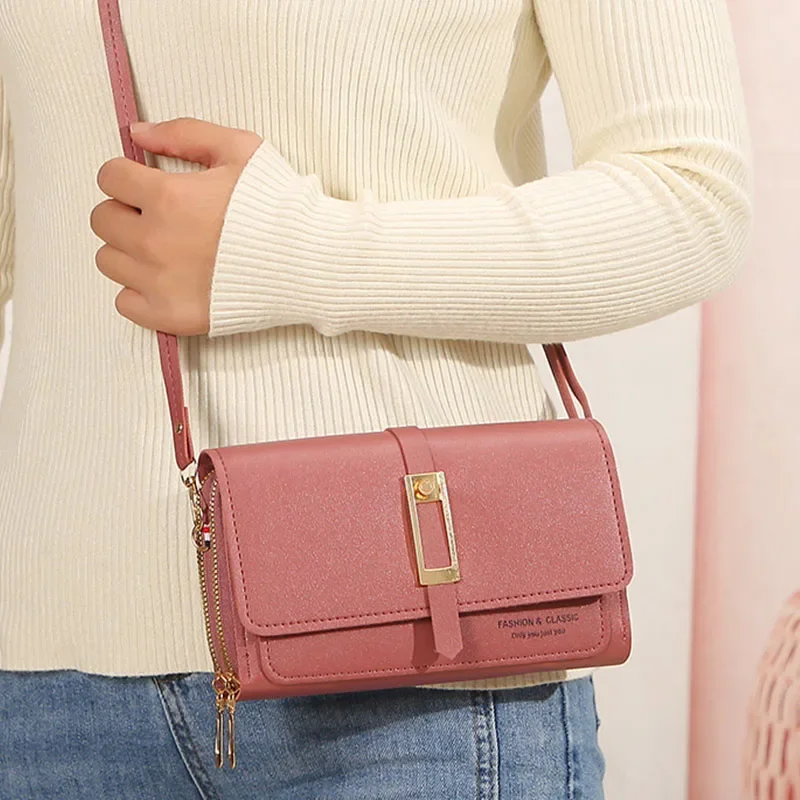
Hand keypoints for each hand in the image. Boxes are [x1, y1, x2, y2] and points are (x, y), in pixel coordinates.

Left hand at [90, 117, 263, 335]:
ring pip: (109, 261)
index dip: (127, 176)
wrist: (309, 262)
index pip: (109, 177)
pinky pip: (124, 303)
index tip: (147, 184)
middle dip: (124, 211)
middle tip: (156, 217)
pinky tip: (164, 281)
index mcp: (168, 196)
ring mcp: (160, 282)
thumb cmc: (279, 205)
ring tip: (161, 249)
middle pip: (102, 220)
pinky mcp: (171, 315)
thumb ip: (184, 134)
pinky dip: (137, 292)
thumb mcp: (240, 149)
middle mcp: (155, 240)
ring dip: (128, 251)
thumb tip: (136, 133)